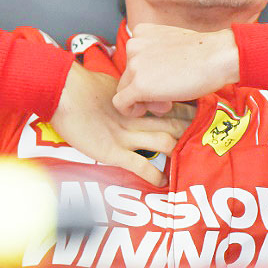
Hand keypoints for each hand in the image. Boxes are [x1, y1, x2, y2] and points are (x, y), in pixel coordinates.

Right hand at [50, 62, 195, 186]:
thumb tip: (135, 89)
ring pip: (165, 142)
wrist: (61, 91)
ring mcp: (126, 136)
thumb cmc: (80, 86)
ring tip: (189, 162)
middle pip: (174, 124)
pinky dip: (154, 175)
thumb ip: (126, 91)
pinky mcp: (113, 152)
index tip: (200, 114)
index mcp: (136, 102)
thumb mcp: (111, 85)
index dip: (186, 111)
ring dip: (178, 152)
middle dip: (191, 131)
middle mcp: (136, 119)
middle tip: (206, 138)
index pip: (170, 106)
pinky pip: (140, 166)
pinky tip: (163, 182)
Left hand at [113, 24, 239, 116]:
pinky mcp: (138, 85)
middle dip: (145, 90)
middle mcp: (133, 45)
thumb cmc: (204, 52)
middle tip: (167, 96)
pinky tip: (148, 111)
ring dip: (144, 100)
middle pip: (128, 76)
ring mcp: (134, 65)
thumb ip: (156, 56)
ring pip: (124, 90)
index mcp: (141, 32)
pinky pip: (121, 104)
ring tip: (167, 101)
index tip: (166, 80)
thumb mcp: (173, 44)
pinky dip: (131, 111)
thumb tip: (150, 79)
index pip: (133, 60)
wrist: (218, 56)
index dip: (147, 74)